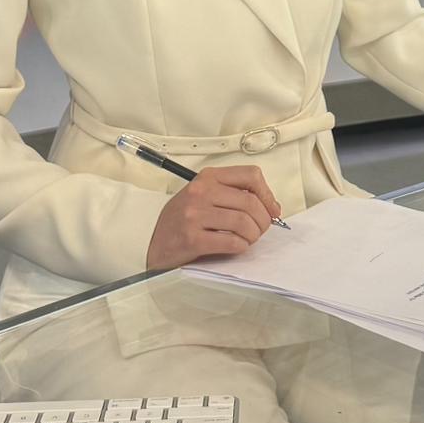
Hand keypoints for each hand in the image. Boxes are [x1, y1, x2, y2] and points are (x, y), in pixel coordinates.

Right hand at [145, 165, 282, 271]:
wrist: (152, 243)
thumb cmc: (182, 220)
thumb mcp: (204, 197)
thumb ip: (232, 195)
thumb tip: (271, 206)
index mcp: (208, 178)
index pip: (250, 175)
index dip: (267, 194)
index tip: (272, 209)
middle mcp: (201, 192)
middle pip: (250, 202)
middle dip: (263, 221)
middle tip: (260, 230)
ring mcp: (195, 214)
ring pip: (243, 222)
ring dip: (253, 235)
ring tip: (247, 239)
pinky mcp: (192, 238)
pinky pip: (231, 241)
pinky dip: (241, 246)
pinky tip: (236, 247)